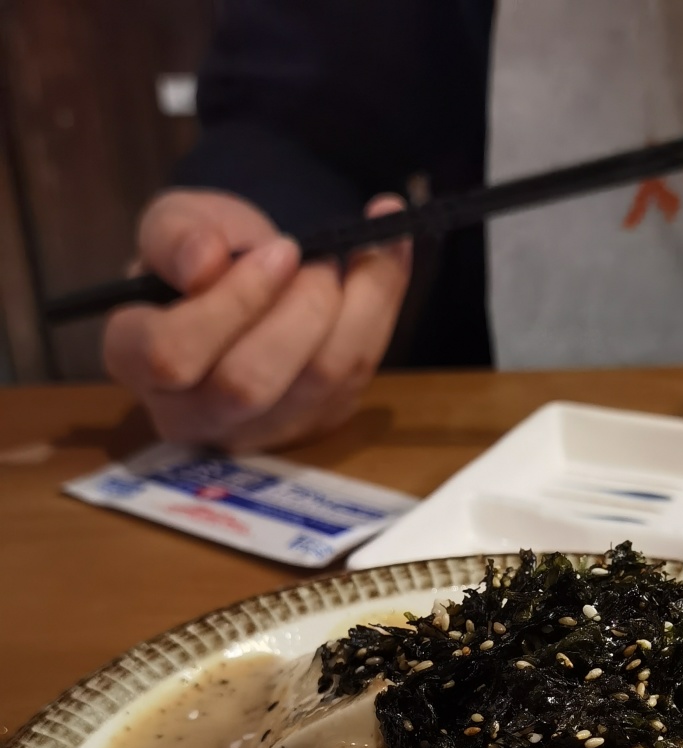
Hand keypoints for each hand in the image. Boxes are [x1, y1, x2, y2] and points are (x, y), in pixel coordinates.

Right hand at [103, 190, 411, 450]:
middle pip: (249, 383)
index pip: (171, 354)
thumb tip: (205, 261)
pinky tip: (389, 247)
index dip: (231, 301)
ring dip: (352, 306)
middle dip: (300, 309)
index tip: (278, 249)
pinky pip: (362, 370)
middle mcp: (194, 414)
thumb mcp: (173, 224)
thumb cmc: (198, 255)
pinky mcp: (317, 423)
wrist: (249, 279)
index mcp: (137, 362)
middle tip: (317, 256)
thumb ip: (175, 235)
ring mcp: (260, 430)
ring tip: (353, 250)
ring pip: (319, 383)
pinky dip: (385, 300)